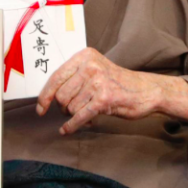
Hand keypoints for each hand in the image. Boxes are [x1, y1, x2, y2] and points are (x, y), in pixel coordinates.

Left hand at [35, 48, 163, 134]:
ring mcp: (98, 82)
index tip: (41, 108)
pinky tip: (67, 130)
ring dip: (75, 115)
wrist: (147, 90)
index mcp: (84, 57)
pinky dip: (72, 126)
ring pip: (70, 107)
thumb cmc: (118, 83)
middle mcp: (90, 66)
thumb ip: (74, 77)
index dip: (45, 95)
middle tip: (73, 110)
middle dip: (64, 107)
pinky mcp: (105, 98)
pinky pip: (80, 116)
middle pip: (61, 95)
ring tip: (87, 112)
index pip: (55, 77)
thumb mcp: (95, 70)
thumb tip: (48, 96)